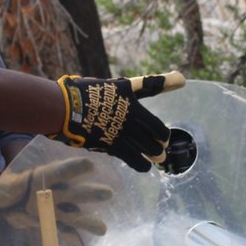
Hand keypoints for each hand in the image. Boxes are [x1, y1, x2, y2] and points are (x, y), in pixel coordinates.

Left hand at [0, 157, 112, 236]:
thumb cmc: (7, 190)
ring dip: (88, 221)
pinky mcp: (54, 224)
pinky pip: (66, 232)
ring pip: (74, 214)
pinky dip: (73, 240)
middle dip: (89, 194)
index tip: (89, 165)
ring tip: (102, 229)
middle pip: (72, 193)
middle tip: (108, 193)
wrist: (11, 201)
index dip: (72, 169)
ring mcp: (57, 210)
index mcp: (42, 178)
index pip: (58, 172)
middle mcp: (54, 193)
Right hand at [50, 72, 184, 171]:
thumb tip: (179, 78)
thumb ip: (144, 85)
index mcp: (132, 103)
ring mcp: (122, 132)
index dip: (162, 132)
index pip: (156, 123)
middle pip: (155, 135)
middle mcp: (131, 119)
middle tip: (161, 148)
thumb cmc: (88, 92)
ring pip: (148, 148)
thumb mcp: (118, 85)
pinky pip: (133, 159)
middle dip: (160, 143)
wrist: (66, 107)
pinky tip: (144, 166)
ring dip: (154, 154)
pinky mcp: (112, 145)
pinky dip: (141, 164)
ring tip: (156, 158)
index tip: (164, 135)